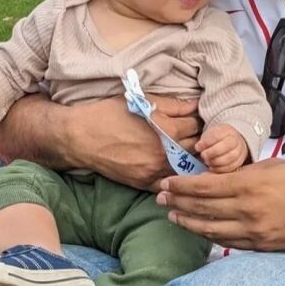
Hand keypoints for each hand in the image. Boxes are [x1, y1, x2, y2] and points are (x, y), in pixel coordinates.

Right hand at [0, 93, 201, 190]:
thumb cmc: (109, 114)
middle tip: (204, 136)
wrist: (79, 137)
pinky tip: (180, 171)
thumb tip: (197, 104)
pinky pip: (170, 184)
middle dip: (202, 141)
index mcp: (167, 130)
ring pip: (187, 169)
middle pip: (197, 148)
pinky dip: (178, 178)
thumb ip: (174, 105)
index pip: (198, 126)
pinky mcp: (144, 183)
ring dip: (193, 160)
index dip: (202, 120)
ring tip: (194, 152)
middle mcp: (164, 153)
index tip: (202, 118)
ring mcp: (154, 171)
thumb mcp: (143, 101)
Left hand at [155, 159, 284, 250]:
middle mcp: (248, 211)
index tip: (166, 182)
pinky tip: (199, 229)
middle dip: (177, 202)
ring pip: (210, 229)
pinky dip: (209, 235)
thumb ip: (243, 172)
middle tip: (159, 197)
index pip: (204, 186)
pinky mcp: (262, 247)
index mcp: (250, 185)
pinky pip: (228, 242)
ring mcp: (255, 233)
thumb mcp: (273, 166)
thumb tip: (216, 176)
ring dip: (188, 222)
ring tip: (172, 215)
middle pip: (202, 208)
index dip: (182, 185)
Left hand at [195, 124, 247, 172]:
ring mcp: (239, 151)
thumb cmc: (216, 139)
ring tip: (207, 162)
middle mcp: (236, 140)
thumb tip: (198, 147)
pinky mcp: (239, 162)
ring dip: (215, 162)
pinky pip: (231, 167)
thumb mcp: (209, 135)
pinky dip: (220, 169)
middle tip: (203, 156)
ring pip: (230, 158)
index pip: (217, 135)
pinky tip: (212, 167)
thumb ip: (204, 141)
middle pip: (226, 146)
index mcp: (227, 131)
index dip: (206, 142)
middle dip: (212, 153)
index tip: (197, 147)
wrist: (230, 142)